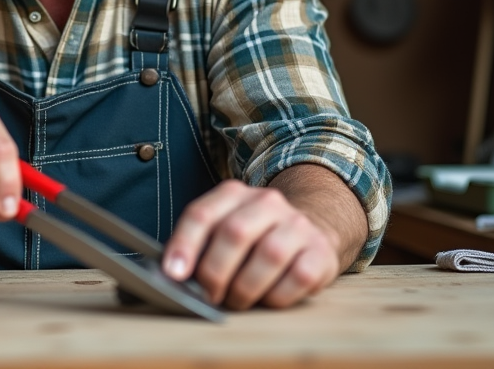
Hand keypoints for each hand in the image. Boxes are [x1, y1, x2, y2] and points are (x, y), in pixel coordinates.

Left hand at [162, 179, 342, 309]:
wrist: (307, 233)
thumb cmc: (252, 240)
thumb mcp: (222, 231)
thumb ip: (197, 248)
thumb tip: (172, 277)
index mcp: (234, 194)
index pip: (202, 214)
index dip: (184, 245)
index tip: (174, 274)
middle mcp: (267, 202)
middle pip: (234, 233)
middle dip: (215, 272)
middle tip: (209, 296)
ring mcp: (297, 224)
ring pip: (268, 255)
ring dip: (245, 288)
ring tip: (237, 300)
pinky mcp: (321, 251)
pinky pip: (297, 277)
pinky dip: (276, 296)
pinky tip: (268, 298)